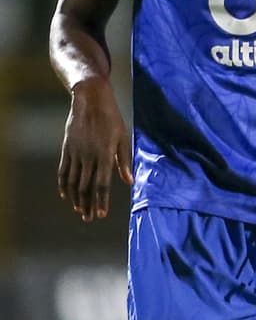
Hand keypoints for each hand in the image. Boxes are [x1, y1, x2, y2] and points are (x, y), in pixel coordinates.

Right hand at [57, 77, 130, 221]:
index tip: (101, 214)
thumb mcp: (124, 138)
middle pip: (86, 187)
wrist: (90, 101)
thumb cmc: (112, 119)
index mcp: (104, 155)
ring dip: (76, 198)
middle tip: (90, 218)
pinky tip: (66, 195)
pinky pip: (63, 171)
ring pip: (74, 182)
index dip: (101, 201)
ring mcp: (75, 153)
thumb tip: (129, 181)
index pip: (102, 184)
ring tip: (80, 211)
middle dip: (88, 204)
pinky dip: (64, 185)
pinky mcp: (67, 149)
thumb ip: (125, 161)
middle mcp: (88, 156)